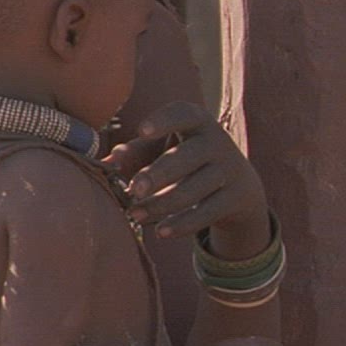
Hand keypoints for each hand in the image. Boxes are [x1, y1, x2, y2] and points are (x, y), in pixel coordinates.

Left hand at [106, 101, 267, 241]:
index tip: (141, 130)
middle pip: (187, 156)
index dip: (163, 120)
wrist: (239, 187)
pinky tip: (161, 232)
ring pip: (194, 189)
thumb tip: (106, 163)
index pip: (183, 113)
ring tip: (134, 214)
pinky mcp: (236, 198)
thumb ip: (136, 153)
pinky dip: (183, 224)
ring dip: (162, 204)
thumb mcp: (165, 151)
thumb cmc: (186, 161)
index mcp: (196, 121)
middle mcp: (216, 141)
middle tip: (134, 188)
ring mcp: (229, 170)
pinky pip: (207, 212)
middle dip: (159, 173)